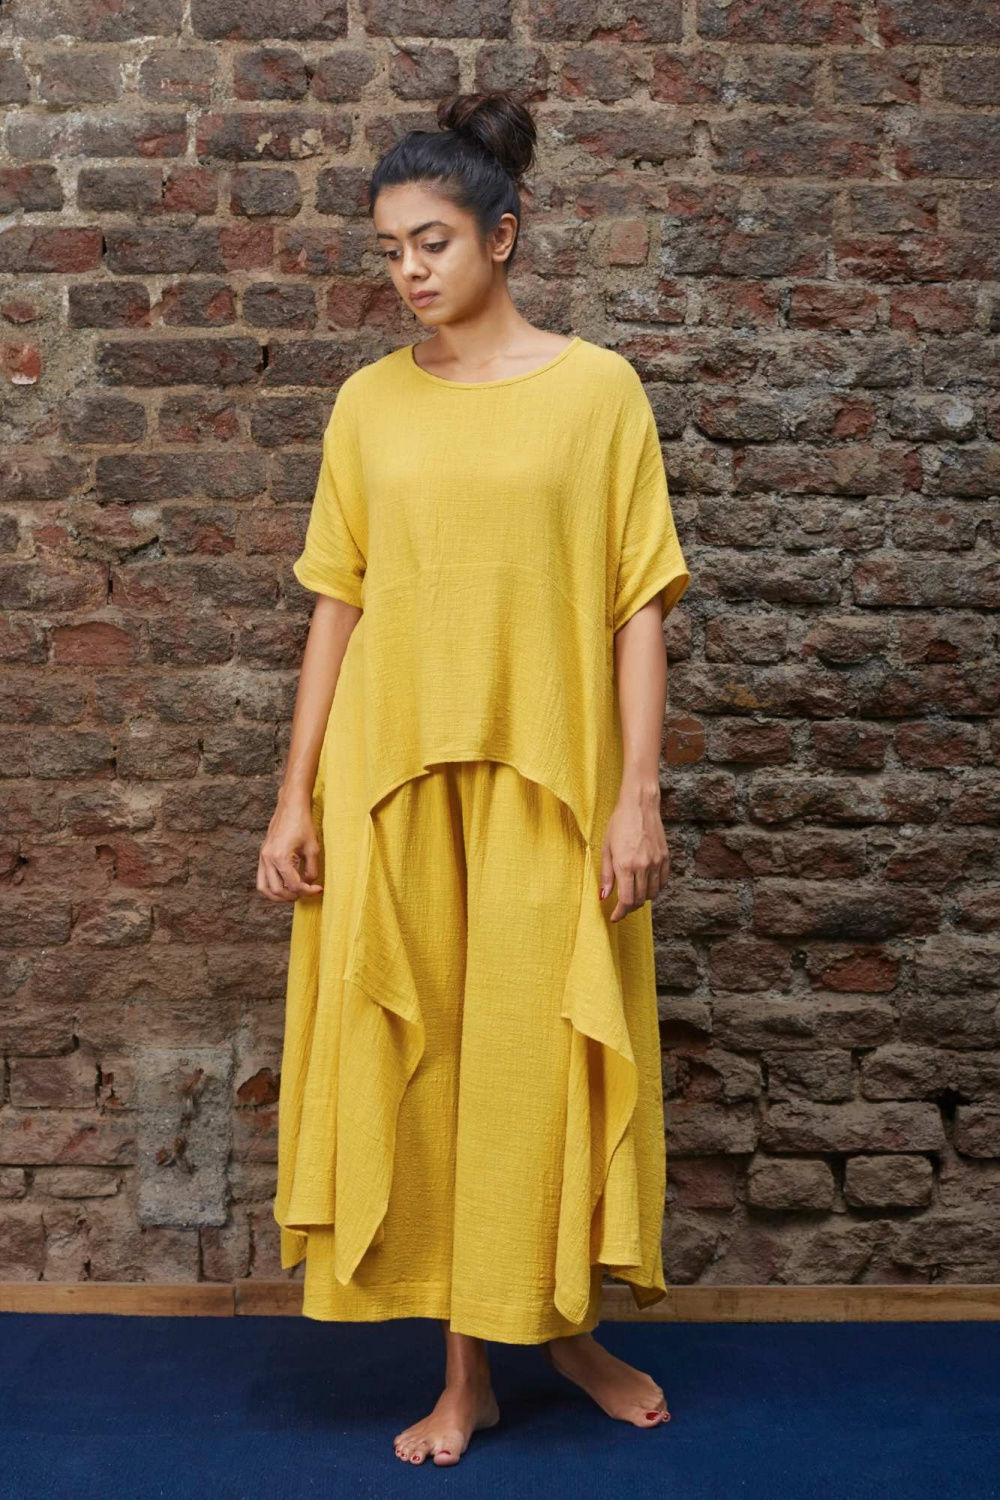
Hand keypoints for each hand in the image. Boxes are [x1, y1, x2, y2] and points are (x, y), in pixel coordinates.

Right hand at [256, 792, 323, 902]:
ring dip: (278, 895)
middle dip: (292, 896)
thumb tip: (309, 883)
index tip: (318, 889)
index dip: (307, 891)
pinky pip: (262, 878)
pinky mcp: (262, 854)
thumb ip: (311, 869)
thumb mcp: (312, 848)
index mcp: (280, 857)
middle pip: (276, 890)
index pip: (293, 885)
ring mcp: (262, 857)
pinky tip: (285, 884)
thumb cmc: (303, 823)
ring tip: (293, 894)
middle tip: (306, 892)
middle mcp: (268, 859)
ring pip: (264, 888)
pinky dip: (272, 886)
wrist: (291, 806)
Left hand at [599, 790, 668, 923]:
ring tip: (633, 895)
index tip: (614, 917)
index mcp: (626, 865)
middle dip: (629, 907)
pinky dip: (655, 889)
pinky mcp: (665, 858)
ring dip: (642, 899)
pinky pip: (663, 882)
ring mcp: (657, 862)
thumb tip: (604, 896)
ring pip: (652, 893)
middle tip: (621, 906)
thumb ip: (606, 875)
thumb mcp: (606, 848)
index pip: (626, 900)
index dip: (620, 913)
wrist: (640, 805)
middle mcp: (643, 866)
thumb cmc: (619, 824)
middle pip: (640, 900)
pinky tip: (646, 886)